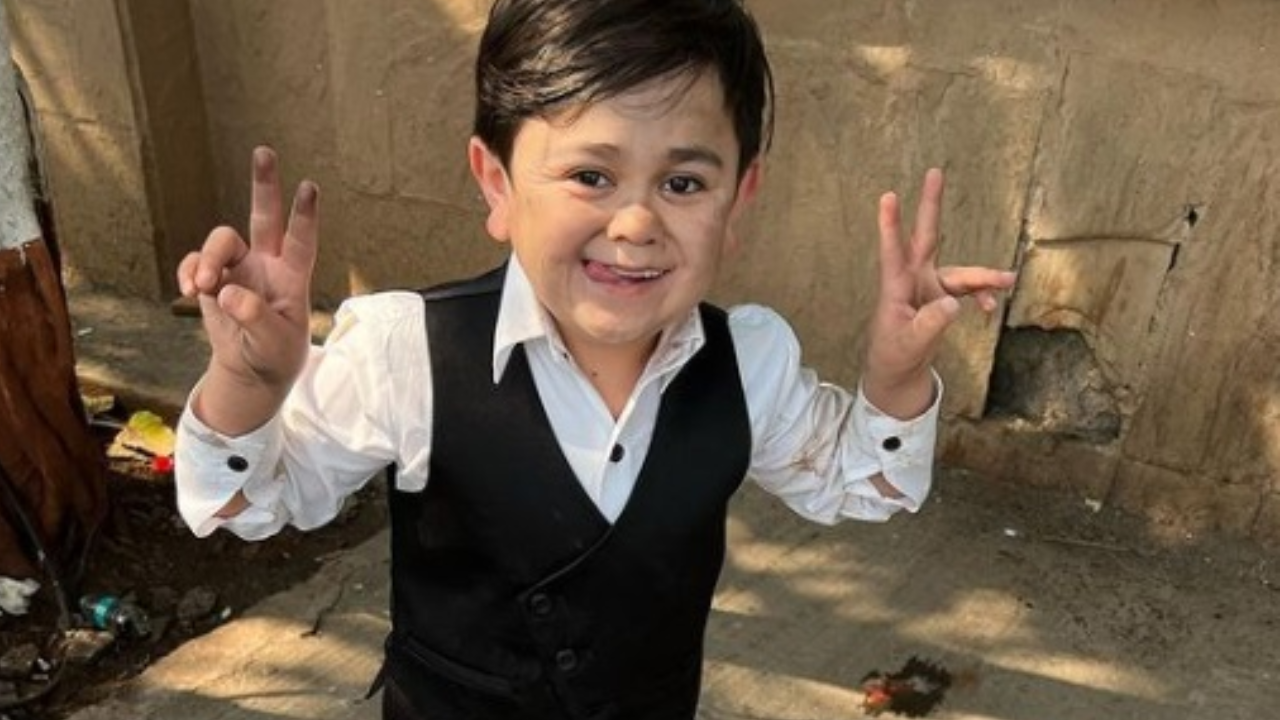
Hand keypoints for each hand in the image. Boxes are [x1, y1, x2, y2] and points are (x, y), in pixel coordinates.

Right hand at [176, 147, 317, 431]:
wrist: (250, 371)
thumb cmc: (274, 355)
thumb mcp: (274, 344)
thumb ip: (254, 318)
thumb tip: (226, 292)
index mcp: (293, 278)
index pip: (302, 242)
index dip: (304, 215)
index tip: (310, 187)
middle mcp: (267, 265)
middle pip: (265, 217)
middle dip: (265, 185)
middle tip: (265, 151)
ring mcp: (239, 269)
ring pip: (222, 240)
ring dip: (207, 259)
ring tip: (199, 286)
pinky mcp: (212, 279)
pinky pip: (194, 263)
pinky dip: (187, 272)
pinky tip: (187, 291)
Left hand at [863, 168, 1015, 418]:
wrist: (899, 373)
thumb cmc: (895, 355)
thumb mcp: (911, 344)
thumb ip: (931, 324)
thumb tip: (955, 305)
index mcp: (897, 287)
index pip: (893, 251)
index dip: (891, 225)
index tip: (888, 195)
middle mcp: (913, 279)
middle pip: (926, 237)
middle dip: (931, 206)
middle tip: (934, 171)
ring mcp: (928, 286)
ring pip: (960, 272)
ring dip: (983, 277)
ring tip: (1009, 280)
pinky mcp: (941, 298)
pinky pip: (967, 291)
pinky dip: (981, 296)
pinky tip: (992, 306)